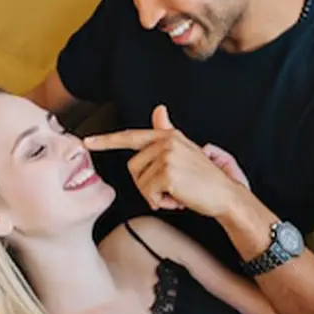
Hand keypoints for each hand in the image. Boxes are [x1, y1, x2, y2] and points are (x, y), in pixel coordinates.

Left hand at [84, 106, 243, 216]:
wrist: (226, 195)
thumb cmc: (206, 179)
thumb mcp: (185, 151)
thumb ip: (167, 132)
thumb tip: (159, 110)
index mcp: (169, 136)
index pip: (131, 136)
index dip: (107, 140)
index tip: (87, 142)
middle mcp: (167, 142)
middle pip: (133, 168)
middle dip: (147, 184)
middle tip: (170, 189)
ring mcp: (167, 156)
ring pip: (139, 183)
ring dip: (155, 195)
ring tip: (177, 193)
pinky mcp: (168, 173)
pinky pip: (149, 194)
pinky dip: (161, 203)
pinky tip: (178, 200)